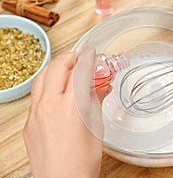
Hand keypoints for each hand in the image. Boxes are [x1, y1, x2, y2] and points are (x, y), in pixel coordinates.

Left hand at [23, 47, 109, 177]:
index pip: (80, 71)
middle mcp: (50, 106)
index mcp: (71, 108)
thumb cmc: (81, 163)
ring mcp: (35, 114)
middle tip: (80, 58)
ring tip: (66, 69)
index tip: (91, 52)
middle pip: (57, 68)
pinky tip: (56, 91)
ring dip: (55, 68)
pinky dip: (47, 85)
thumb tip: (99, 87)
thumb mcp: (96, 129)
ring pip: (41, 78)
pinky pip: (36, 95)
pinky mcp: (29, 122)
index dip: (87, 58)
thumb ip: (95, 102)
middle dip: (70, 57)